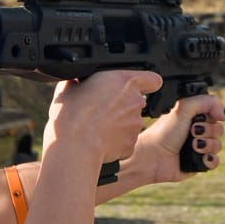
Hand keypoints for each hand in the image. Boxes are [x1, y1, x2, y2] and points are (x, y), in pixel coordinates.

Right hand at [43, 70, 163, 169]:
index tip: (134, 86)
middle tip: (102, 108)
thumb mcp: (72, 83)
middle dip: (122, 104)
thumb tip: (80, 79)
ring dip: (119, 123)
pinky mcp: (131, 144)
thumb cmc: (71, 112)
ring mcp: (135, 125)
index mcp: (125, 81)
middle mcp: (136, 102)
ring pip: (130, 122)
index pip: (153, 79)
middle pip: (136, 101)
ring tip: (97, 126)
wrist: (73, 143)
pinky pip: (125, 140)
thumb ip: (86, 79)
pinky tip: (99, 140)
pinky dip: (115, 140)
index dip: (146, 82)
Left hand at [127, 93, 224, 185]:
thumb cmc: (164, 132)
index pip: (216, 112)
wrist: (153, 156)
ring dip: (207, 145)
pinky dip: (209, 159)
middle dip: (208, 130)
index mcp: (193, 116)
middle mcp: (197, 130)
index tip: (206, 117)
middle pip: (219, 129)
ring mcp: (198, 147)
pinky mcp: (198, 163)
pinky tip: (198, 157)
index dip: (214, 114)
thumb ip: (206, 102)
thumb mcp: (183, 108)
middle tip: (192, 131)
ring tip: (193, 145)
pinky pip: (214, 161)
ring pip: (218, 145)